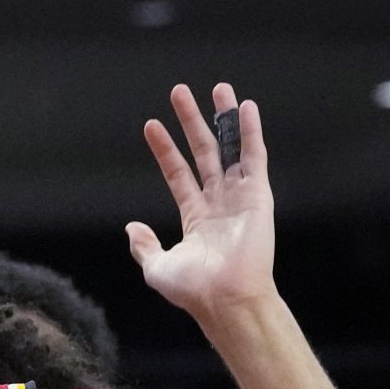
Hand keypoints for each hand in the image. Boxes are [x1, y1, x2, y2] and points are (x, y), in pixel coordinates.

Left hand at [129, 83, 276, 323]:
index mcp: (196, 218)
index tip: (152, 125)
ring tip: (219, 88)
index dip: (165, 149)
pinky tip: (246, 108)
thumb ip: (144, 247)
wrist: (226, 299)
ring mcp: (239, 197)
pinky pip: (255, 157)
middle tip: (180, 92)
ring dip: (224, 118)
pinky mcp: (258, 195)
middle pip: (203, 152)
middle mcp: (218, 202)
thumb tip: (131, 228)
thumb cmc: (195, 291)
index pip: (178, 173)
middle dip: (192, 122)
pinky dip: (251, 132)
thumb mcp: (158, 268)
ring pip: (230, 148)